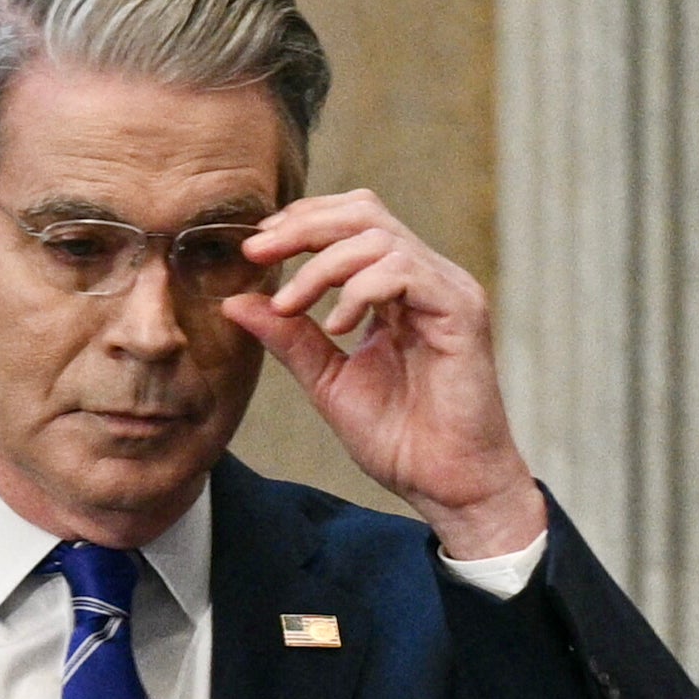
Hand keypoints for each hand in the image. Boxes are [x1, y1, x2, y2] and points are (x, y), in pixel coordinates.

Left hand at [225, 192, 546, 560]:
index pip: (351, 224)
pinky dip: (361, 289)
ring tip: (292, 304)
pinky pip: (405, 270)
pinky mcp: (462, 310)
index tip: (254, 250)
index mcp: (398, 290)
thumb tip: (236, 301)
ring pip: (379, 236)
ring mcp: (447, 291)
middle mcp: (426, 280)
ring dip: (323, 264)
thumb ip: (290, 338)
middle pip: (364, 212)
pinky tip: (338, 326)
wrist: (446, 485)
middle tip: (258, 253)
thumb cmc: (400, 440)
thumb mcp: (329, 381)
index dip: (301, 223)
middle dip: (303, 226)